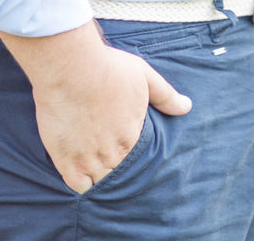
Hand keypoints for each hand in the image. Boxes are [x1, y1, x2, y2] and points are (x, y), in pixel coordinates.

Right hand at [0, 21, 190, 193]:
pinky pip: (78, 186)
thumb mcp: (143, 75)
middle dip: (116, 166)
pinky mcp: (67, 161)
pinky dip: (81, 182)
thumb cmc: (106, 68)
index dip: (130, 154)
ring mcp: (89, 160)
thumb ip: (165, 95)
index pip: (137, 160)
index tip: (122, 144)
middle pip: (119, 173)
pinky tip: (78, 170)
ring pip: (100, 182)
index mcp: (132, 138)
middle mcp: (113, 154)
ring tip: (93, 163)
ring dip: (99, 175)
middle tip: (107, 154)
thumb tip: (186, 107)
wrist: (70, 67)